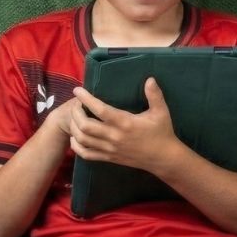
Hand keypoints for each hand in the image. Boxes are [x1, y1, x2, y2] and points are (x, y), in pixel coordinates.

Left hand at [62, 78, 178, 174]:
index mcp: (125, 123)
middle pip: (85, 126)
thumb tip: (150, 78)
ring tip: (75, 117)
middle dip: (76, 113)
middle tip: (76, 104)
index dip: (86, 99)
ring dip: (74, 127)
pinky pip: (86, 154)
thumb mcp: (161, 112)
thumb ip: (154, 95)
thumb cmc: (162, 133)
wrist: (163, 158)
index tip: (78, 90)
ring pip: (83, 139)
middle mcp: (115, 137)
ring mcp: (110, 149)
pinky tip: (75, 137)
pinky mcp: (109, 158)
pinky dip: (76, 146)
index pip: (100, 110)